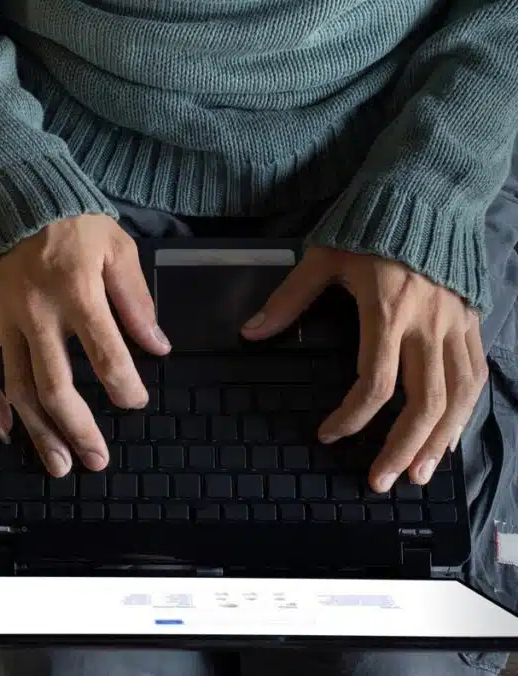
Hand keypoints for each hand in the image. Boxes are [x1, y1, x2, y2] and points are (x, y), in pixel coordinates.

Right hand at [0, 215, 171, 476]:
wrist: (11, 195)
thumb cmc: (71, 223)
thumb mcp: (117, 248)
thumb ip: (137, 300)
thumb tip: (157, 346)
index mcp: (77, 292)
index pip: (106, 354)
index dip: (124, 387)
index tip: (135, 404)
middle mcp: (36, 313)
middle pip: (56, 386)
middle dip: (78, 430)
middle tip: (96, 461)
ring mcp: (1, 320)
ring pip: (17, 388)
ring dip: (38, 431)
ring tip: (58, 465)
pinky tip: (6, 430)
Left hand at [241, 247, 486, 492]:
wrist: (426, 193)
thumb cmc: (370, 224)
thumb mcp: (321, 257)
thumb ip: (288, 300)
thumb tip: (251, 332)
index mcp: (387, 310)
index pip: (374, 381)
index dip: (351, 416)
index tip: (327, 434)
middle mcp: (427, 324)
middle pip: (423, 402)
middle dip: (402, 448)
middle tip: (380, 481)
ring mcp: (455, 324)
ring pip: (457, 397)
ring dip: (439, 441)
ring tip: (420, 475)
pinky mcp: (472, 321)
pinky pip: (475, 376)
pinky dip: (464, 412)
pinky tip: (449, 436)